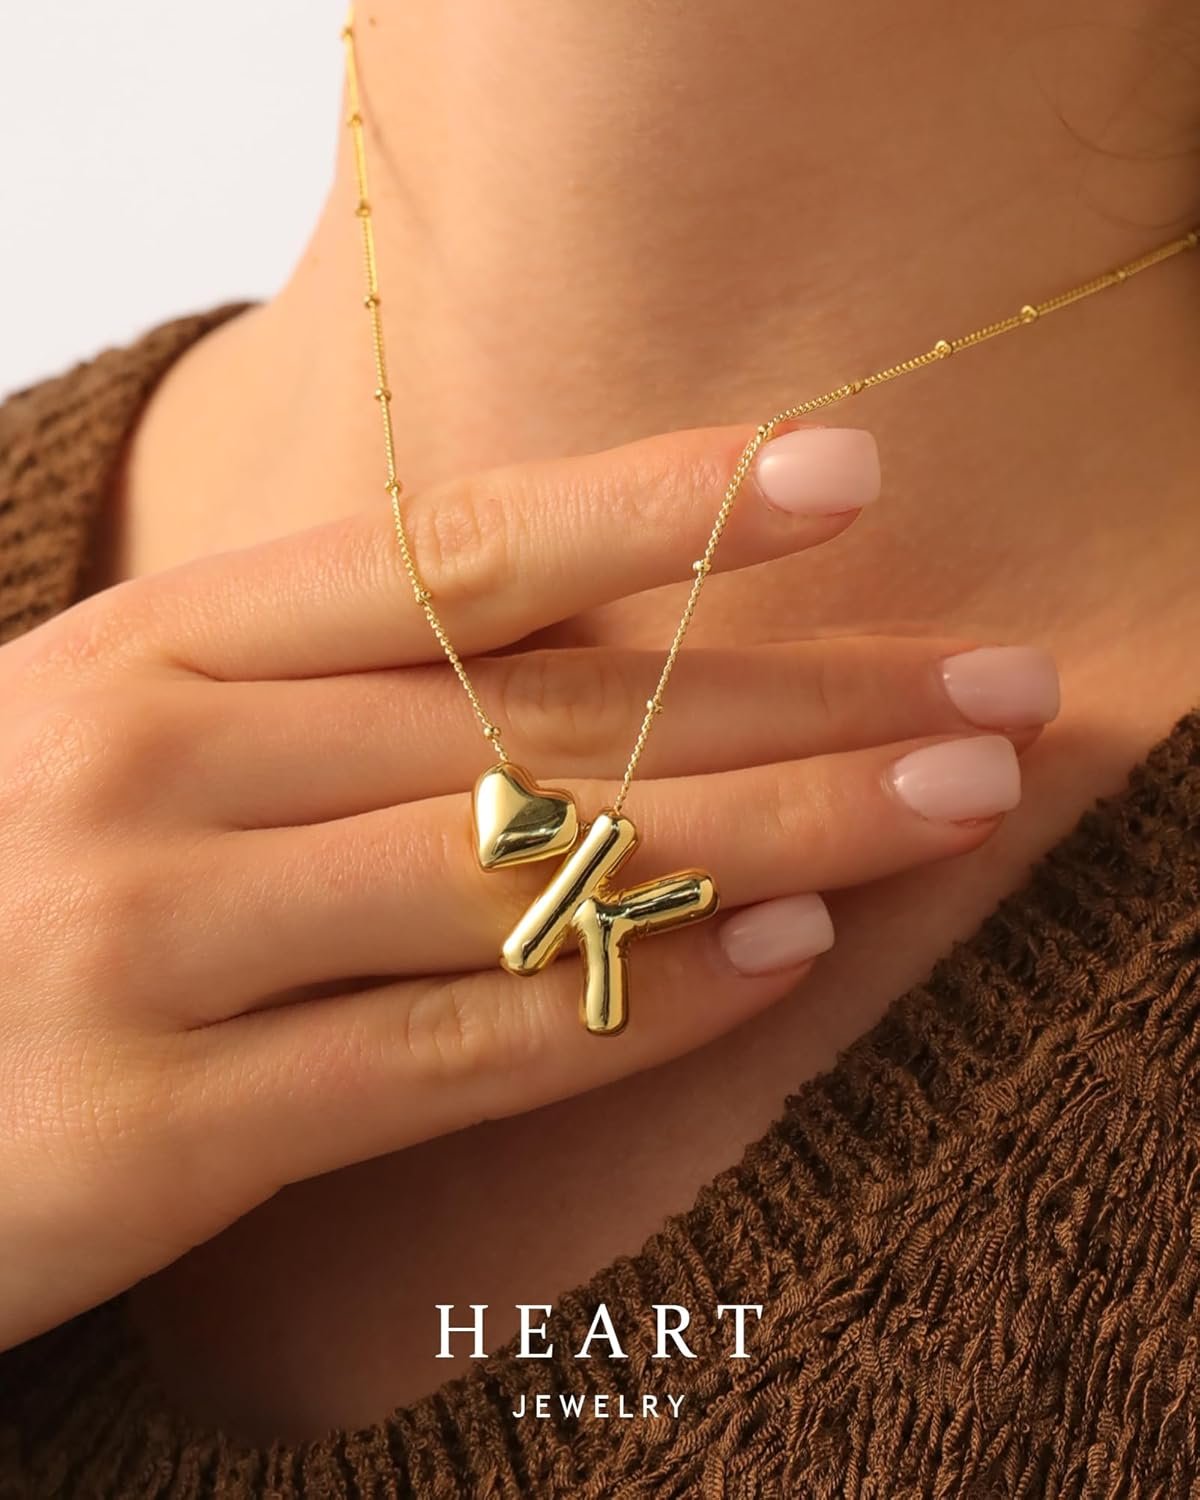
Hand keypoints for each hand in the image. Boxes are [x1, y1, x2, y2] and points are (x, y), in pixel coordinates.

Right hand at [0, 419, 1055, 1349]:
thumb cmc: (8, 875)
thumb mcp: (145, 728)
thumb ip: (339, 686)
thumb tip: (599, 644)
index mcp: (161, 644)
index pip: (454, 556)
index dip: (663, 508)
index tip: (848, 474)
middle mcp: (161, 766)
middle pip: (539, 717)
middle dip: (794, 695)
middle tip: (990, 685)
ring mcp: (154, 941)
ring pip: (522, 874)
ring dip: (768, 840)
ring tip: (946, 805)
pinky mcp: (161, 1126)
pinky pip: (449, 1052)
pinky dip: (629, 1008)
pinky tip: (779, 965)